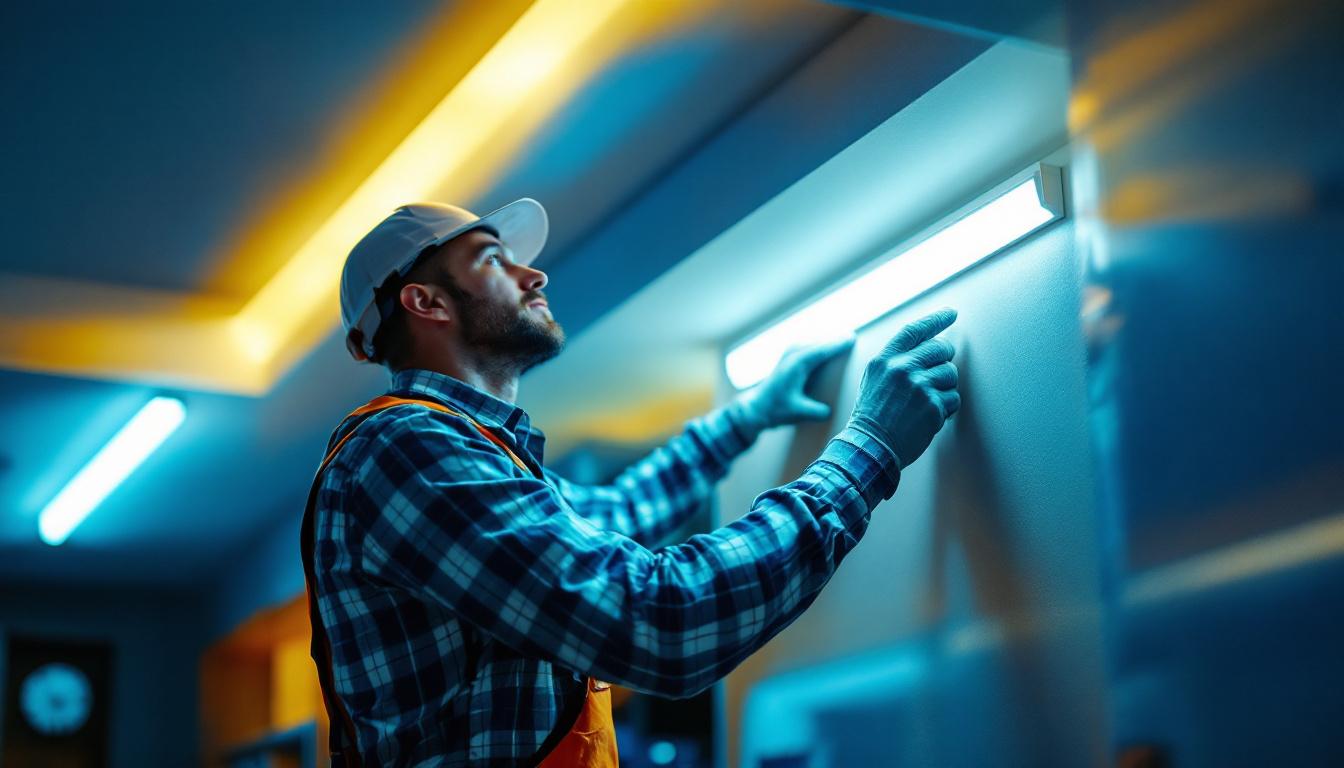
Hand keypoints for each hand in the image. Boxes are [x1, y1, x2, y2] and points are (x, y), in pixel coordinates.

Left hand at [729, 337, 855, 438]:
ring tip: (843, 340)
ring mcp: (790, 353)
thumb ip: (816, 412)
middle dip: (835, 339)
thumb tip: (830, 411)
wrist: (757, 408)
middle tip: (852, 337)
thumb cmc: (776, 409)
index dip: (837, 344)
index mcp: (797, 364)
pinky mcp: (789, 357)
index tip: (852, 339)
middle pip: (819, 342)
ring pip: (813, 342)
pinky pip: (809, 345)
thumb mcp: (797, 413)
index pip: (822, 350)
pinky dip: (819, 345)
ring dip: (827, 341)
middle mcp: (793, 354)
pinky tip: (827, 347)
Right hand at [847, 308, 959, 470]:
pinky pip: (953, 399)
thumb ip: (896, 362)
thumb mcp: (874, 380)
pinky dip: (947, 409)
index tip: (951, 313)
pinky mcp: (933, 406)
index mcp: (885, 360)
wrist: (870, 446)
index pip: (914, 330)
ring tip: (928, 402)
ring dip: (945, 388)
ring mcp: (919, 386)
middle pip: (940, 349)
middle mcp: (902, 368)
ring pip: (951, 374)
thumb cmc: (872, 416)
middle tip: (938, 375)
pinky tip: (930, 417)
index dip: (935, 319)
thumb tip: (927, 348)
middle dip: (945, 360)